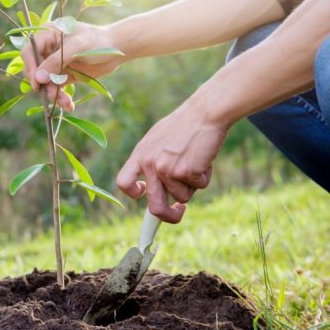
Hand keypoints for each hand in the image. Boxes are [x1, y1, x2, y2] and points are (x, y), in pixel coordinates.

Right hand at [21, 21, 123, 110]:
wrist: (117, 49)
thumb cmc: (98, 42)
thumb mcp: (77, 48)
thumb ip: (56, 61)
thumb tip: (38, 78)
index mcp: (48, 35)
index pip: (29, 51)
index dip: (31, 67)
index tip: (37, 83)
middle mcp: (48, 49)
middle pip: (35, 70)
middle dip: (43, 85)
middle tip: (53, 95)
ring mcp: (55, 63)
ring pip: (45, 83)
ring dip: (53, 94)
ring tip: (66, 103)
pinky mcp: (64, 75)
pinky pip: (56, 88)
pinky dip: (61, 98)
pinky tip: (69, 105)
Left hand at [116, 100, 228, 222]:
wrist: (205, 112)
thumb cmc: (185, 125)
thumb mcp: (158, 140)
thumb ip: (153, 161)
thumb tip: (154, 188)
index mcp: (140, 154)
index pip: (124, 182)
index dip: (133, 193)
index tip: (145, 195)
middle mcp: (150, 164)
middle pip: (154, 206)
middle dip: (168, 216)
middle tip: (179, 212)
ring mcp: (167, 169)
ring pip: (183, 196)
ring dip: (193, 184)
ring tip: (197, 159)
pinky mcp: (187, 172)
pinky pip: (200, 186)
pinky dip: (205, 176)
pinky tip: (204, 157)